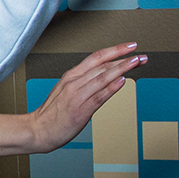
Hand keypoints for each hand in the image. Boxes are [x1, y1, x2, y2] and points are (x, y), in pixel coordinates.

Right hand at [26, 42, 146, 152]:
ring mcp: (77, 96)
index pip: (96, 57)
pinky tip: (122, 81)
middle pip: (102, 65)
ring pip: (102, 77)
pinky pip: (99, 96)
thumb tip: (105, 76)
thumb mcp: (65, 90)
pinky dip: (111, 88)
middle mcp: (74, 83)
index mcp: (70, 76)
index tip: (130, 46)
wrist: (37, 130)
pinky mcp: (80, 110)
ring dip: (121, 68)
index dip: (115, 50)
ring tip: (136, 62)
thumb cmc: (52, 114)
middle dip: (124, 58)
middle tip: (140, 56)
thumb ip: (84, 82)